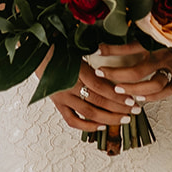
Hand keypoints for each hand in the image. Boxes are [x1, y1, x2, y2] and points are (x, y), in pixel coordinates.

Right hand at [48, 42, 171, 131]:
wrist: (36, 49)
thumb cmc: (60, 45)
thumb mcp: (80, 48)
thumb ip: (97, 60)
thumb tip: (118, 69)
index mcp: (76, 70)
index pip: (101, 88)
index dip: (118, 96)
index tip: (133, 100)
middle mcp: (68, 86)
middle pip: (98, 101)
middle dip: (119, 108)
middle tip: (135, 111)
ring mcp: (62, 97)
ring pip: (88, 113)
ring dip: (108, 118)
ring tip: (124, 119)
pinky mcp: (57, 103)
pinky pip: (72, 120)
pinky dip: (87, 126)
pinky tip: (101, 126)